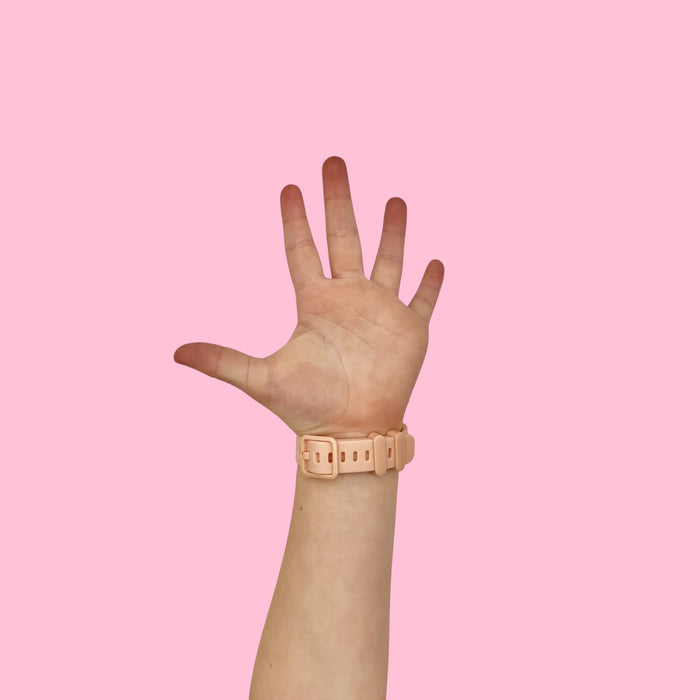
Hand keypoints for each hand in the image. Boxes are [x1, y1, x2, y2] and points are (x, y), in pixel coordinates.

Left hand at [173, 156, 444, 437]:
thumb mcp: (261, 378)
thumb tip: (174, 353)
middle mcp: (348, 299)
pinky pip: (422, 300)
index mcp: (315, 303)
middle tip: (333, 161)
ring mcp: (381, 312)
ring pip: (388, 259)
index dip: (294, 218)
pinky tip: (436, 261)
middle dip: (339, 199)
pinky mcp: (410, 331)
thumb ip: (222, 361)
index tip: (289, 186)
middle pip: (344, 237)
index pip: (301, 249)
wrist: (349, 434)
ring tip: (394, 199)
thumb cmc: (307, 407)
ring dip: (392, 231)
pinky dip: (430, 283)